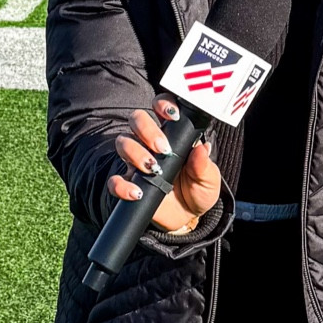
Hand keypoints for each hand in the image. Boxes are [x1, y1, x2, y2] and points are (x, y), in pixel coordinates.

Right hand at [109, 97, 220, 233]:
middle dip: (147, 129)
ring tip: (153, 169)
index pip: (161, 108)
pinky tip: (138, 193)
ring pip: (123, 143)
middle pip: (137, 120)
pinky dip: (122, 185)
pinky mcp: (128, 184)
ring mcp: (137, 163)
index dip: (163, 104)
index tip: (172, 114)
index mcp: (172, 135)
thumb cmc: (199, 191)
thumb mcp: (208, 179)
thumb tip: (202, 149)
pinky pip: (114, 180)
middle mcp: (150, 143)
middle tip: (163, 148)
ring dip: (136, 153)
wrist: (188, 218)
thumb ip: (204, 165)